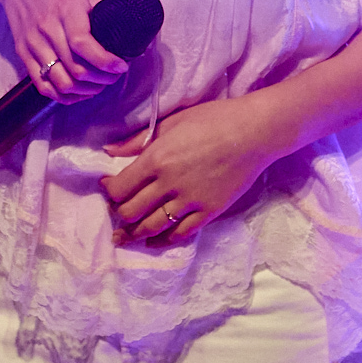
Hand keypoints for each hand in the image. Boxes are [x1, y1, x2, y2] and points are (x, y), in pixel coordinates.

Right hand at [0, 0, 124, 102]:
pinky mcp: (23, 52)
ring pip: (60, 82)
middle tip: (114, 75)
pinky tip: (78, 91)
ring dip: (85, 90)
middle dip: (102, 79)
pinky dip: (64, 96)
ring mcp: (32, 43)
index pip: (82, 43)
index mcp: (65, 6)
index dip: (105, 61)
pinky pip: (43, 85)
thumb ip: (105, 4)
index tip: (121, 66)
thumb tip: (123, 29)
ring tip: (99, 84)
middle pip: (75, 68)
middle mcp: (46, 27)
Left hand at [100, 97, 278, 246]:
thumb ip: (138, 140)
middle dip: (118, 214)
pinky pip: (181, 233)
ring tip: (123, 237)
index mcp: (157, 158)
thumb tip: (109, 150)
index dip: (109, 190)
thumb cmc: (212, 119)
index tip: (107, 187)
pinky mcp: (209, 211)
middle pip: (132, 210)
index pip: (120, 187)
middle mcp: (169, 183)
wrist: (254, 131)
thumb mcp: (171, 122)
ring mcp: (190, 201)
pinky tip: (153, 242)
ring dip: (134, 233)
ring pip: (152, 226)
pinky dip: (163, 241)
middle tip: (115, 212)